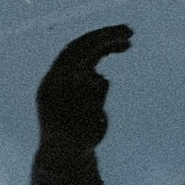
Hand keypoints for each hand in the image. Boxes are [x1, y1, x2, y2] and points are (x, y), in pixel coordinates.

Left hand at [40, 22, 129, 153]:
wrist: (64, 152)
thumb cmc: (78, 139)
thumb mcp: (88, 122)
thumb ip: (93, 100)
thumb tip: (100, 80)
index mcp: (55, 84)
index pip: (76, 52)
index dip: (99, 40)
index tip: (123, 35)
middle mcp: (56, 78)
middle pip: (78, 49)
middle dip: (103, 38)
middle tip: (129, 32)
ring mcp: (62, 80)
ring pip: (83, 55)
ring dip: (104, 46)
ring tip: (128, 43)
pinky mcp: (70, 84)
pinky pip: (85, 63)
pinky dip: (100, 56)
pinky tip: (117, 53)